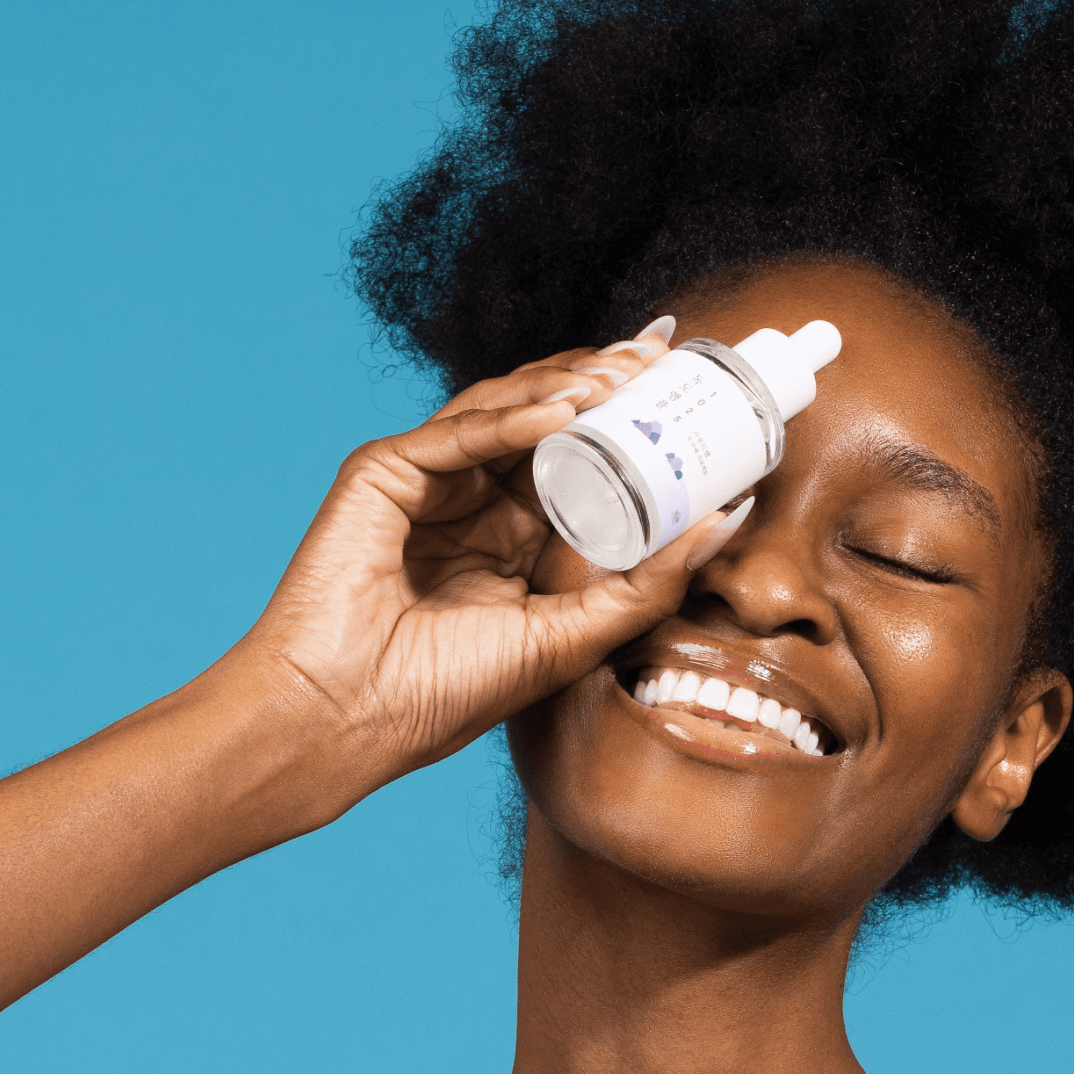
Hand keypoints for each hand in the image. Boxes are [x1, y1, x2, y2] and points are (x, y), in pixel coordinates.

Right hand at [233, 322, 744, 806]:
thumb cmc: (440, 695)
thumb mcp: (570, 639)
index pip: (581, 459)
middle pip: (547, 419)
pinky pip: (456, 432)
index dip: (630, 419)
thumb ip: (648, 583)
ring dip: (567, 384)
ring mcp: (425, 482)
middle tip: (663, 353)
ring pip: (505, 409)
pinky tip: (564, 410)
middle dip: (606, 380)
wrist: (344, 721)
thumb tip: (729, 516)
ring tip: (627, 372)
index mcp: (511, 538)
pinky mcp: (381, 474)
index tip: (686, 384)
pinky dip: (510, 417)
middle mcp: (470, 501)